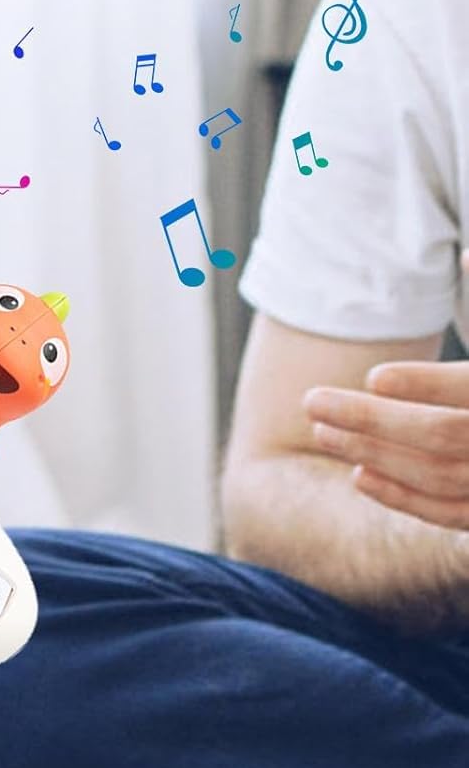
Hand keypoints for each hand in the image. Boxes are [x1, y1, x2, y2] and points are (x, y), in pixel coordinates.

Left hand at [304, 334, 468, 530]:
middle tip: (313, 402)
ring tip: (324, 433)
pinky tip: (360, 475)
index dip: (425, 383)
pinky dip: (403, 497)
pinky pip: (451, 514)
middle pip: (444, 434)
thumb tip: (462, 254)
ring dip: (374, 455)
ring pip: (440, 475)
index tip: (375, 376)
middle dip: (373, 419)